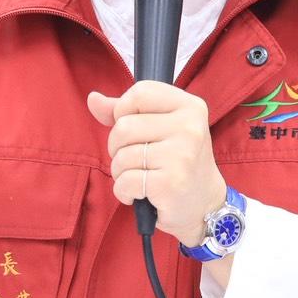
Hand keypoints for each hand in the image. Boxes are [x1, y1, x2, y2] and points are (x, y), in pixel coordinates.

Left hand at [88, 81, 226, 246]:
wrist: (204, 205)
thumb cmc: (178, 162)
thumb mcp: (160, 128)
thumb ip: (126, 111)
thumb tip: (93, 98)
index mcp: (190, 107)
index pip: (140, 92)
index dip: (124, 110)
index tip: (133, 129)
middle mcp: (189, 127)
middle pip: (124, 126)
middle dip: (117, 147)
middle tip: (135, 160)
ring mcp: (181, 155)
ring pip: (121, 156)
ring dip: (120, 172)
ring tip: (140, 178)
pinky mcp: (170, 184)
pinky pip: (125, 182)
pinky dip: (123, 191)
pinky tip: (138, 194)